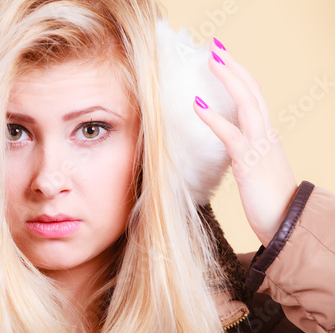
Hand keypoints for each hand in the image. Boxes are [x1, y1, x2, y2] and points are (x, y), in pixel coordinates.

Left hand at [192, 38, 297, 247]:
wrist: (287, 223)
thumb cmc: (269, 199)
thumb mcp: (257, 167)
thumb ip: (246, 150)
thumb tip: (230, 141)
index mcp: (267, 135)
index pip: (255, 97)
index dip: (240, 76)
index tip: (224, 59)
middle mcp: (266, 134)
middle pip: (252, 91)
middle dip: (234, 68)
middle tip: (216, 48)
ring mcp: (260, 146)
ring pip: (247, 103)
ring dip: (229, 79)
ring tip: (211, 60)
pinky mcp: (250, 163)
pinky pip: (231, 135)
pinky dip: (213, 118)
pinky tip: (197, 104)